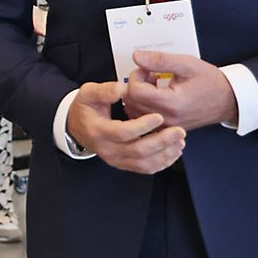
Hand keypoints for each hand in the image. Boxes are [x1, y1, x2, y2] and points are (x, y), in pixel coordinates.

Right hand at [66, 80, 184, 174]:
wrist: (77, 126)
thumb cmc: (85, 108)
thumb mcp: (88, 93)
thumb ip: (105, 90)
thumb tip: (123, 88)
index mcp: (98, 131)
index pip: (123, 132)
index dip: (142, 126)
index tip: (159, 117)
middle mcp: (107, 149)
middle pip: (138, 151)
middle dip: (162, 142)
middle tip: (179, 131)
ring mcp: (116, 159)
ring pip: (145, 163)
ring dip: (165, 154)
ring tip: (179, 141)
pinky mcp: (124, 164)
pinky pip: (146, 168)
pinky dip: (163, 162)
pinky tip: (173, 151)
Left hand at [122, 51, 237, 131]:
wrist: (228, 100)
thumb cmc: (210, 82)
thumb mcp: (186, 64)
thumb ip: (159, 60)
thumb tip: (136, 57)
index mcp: (172, 104)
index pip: (135, 91)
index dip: (136, 76)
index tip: (147, 69)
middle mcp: (168, 119)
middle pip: (131, 102)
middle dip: (135, 84)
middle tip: (150, 74)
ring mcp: (167, 127)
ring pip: (134, 112)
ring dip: (138, 95)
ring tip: (154, 85)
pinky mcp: (166, 129)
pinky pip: (143, 119)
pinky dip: (142, 106)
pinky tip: (155, 96)